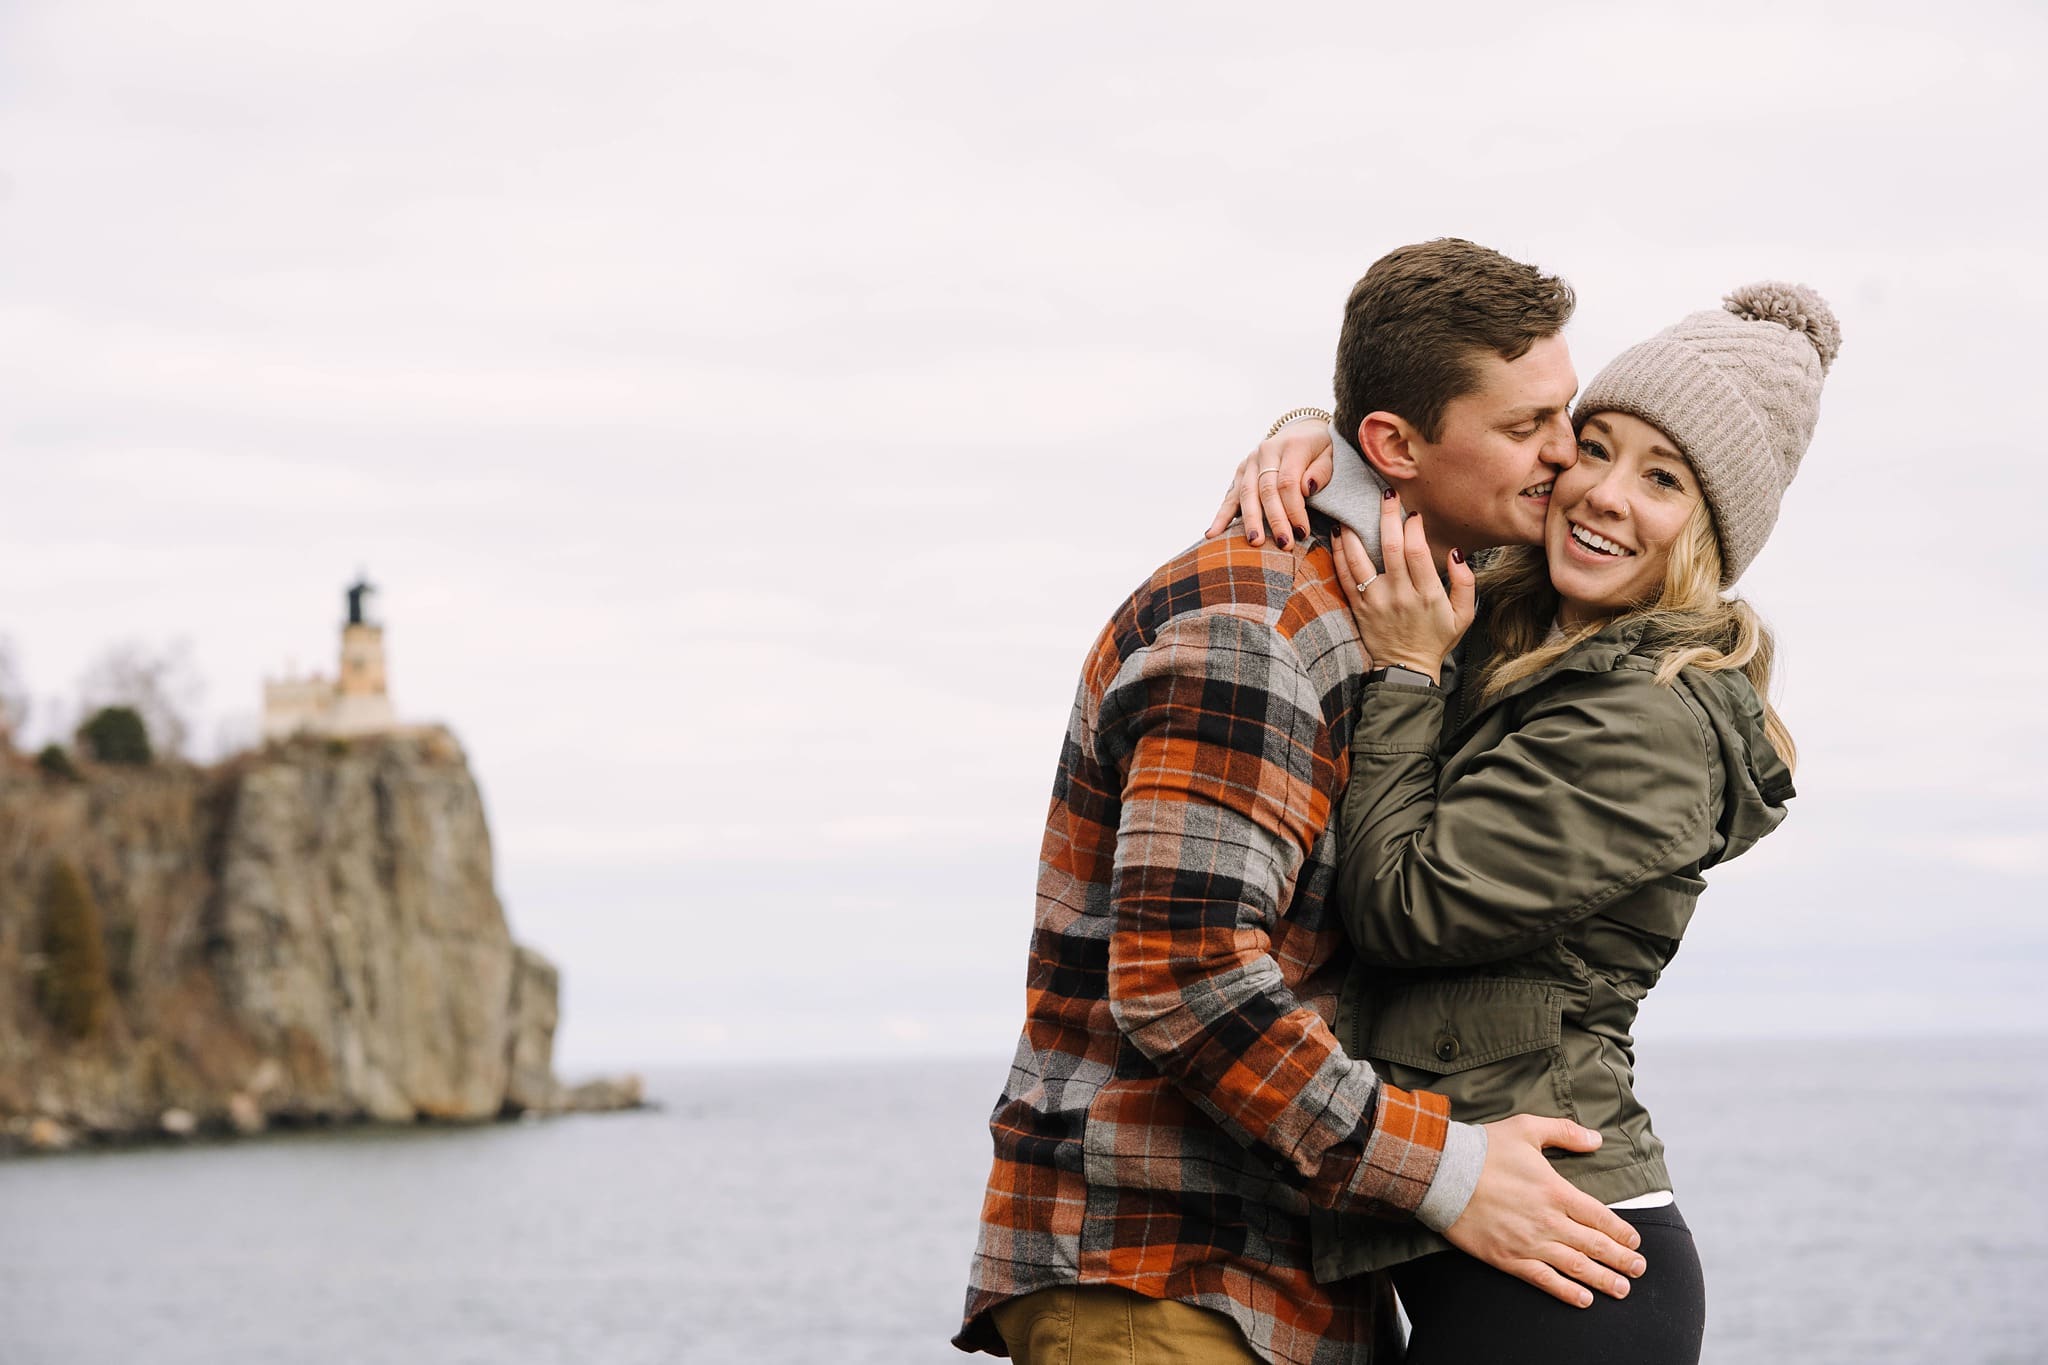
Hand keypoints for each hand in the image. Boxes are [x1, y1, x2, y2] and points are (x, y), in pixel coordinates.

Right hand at [1204, 421, 1335, 549]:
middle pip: (1266, 489)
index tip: (1302, 532)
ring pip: (1246, 493)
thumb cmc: (1319, 449)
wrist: (1301, 430)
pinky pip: (1231, 495)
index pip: (1288, 482)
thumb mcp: (1331, 454)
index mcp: (1291, 446)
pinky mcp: (1241, 471)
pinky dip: (1222, 515)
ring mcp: (1250, 461)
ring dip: (1250, 520)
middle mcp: (1266, 451)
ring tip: (1255, 542)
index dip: (1294, 509)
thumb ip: (1321, 471)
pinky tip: (1212, 533)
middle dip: (1274, 519)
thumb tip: (1307, 488)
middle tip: (1283, 543)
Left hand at [1330, 491, 1474, 681]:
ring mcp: (1375, 602)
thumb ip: (1465, 582)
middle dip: (1387, 516)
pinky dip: (1338, 555)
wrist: (1407, 670)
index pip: (1416, 551)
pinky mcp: (1358, 608)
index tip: (1413, 512)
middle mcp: (1399, 595)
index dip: (1413, 526)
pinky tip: (1338, 536)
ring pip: (1360, 559)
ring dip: (1355, 532)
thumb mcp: (1464, 615)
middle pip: (1390, 546)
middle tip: (1386, 494)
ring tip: (1353, 511)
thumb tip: (1454, 552)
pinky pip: (1344, 577)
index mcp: (1427, 594)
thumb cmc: (1437, 639)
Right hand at [1443, 1115, 1646, 1306]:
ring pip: (1576, 1267)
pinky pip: (1545, 1280)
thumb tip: (1596, 1139)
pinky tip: (1584, 1299)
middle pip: (1595, 1246)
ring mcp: (1529, 1242)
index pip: (1600, 1217)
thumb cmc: (1484, 1149)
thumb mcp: (1526, 1128)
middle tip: (1639, 1270)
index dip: (1622, 1232)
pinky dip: (1567, 1292)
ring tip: (1623, 1290)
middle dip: (1622, 1260)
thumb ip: (1565, 1132)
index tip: (1636, 1242)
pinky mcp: (1508, 1258)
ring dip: (1604, 1280)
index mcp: (1556, 1191)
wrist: (1443, 1173)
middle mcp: (1548, 1220)